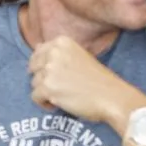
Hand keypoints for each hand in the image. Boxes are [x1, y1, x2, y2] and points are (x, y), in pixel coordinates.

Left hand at [28, 36, 145, 123]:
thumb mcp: (78, 56)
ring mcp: (49, 69)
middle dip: (43, 79)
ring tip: (64, 95)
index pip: (38, 52)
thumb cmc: (98, 80)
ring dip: (45, 92)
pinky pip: (35, 97)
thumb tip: (36, 47)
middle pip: (33, 68)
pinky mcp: (47, 87)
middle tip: (61, 87)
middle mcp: (53, 52)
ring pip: (34, 83)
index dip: (45, 67)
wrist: (112, 97)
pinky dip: (45, 103)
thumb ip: (57, 52)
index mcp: (61, 42)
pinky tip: (59, 104)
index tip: (59, 76)